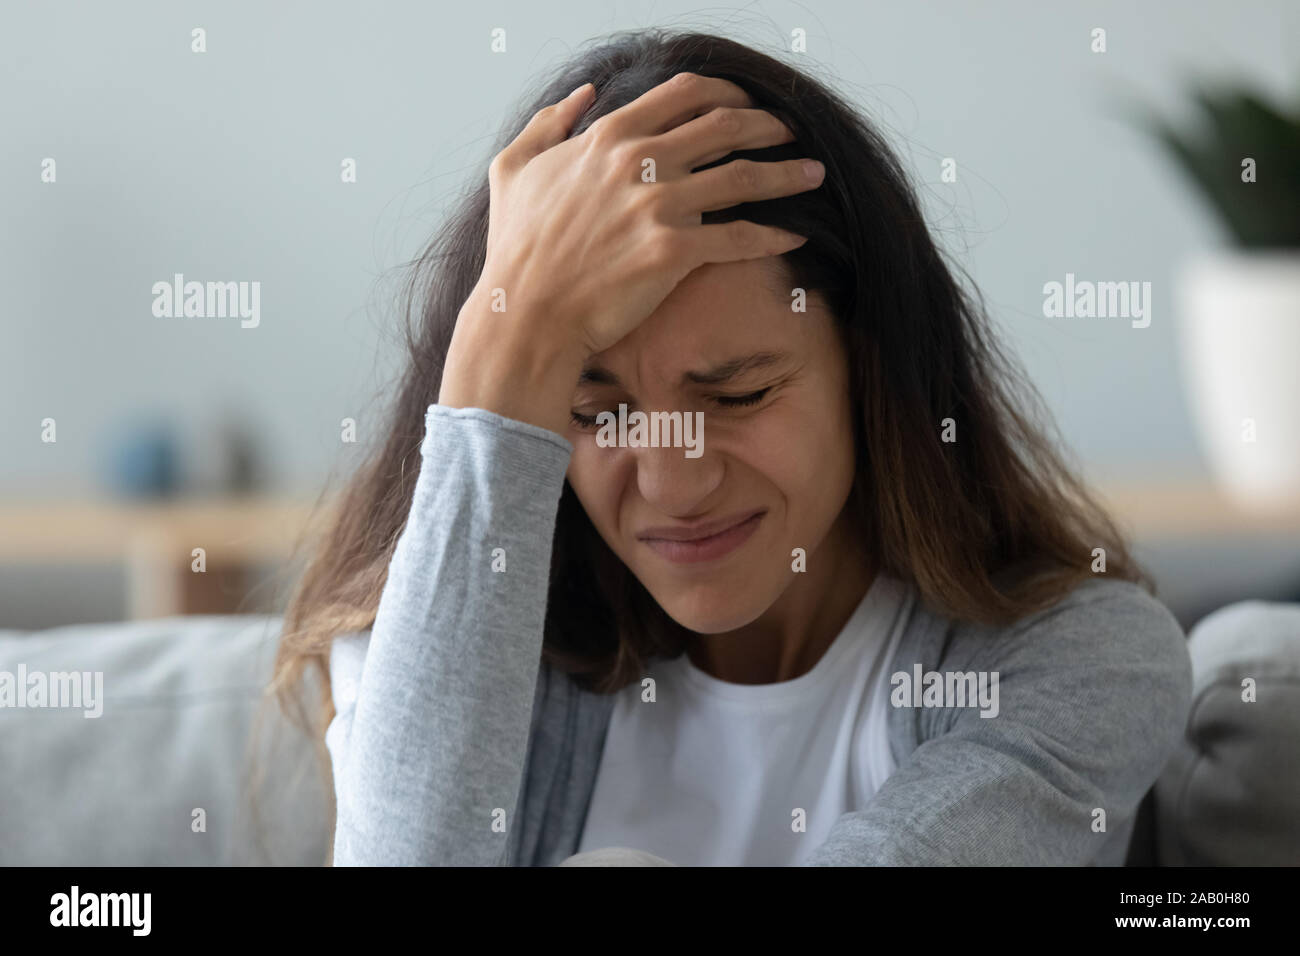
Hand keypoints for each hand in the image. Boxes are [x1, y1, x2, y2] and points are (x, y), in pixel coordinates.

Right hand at [440, 71, 824, 433]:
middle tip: (793, 133)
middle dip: (768, 126)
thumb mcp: (514, 170)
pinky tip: (793, 235)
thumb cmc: (516, 249)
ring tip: (814, 174)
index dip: (728, 93)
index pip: (685, 94)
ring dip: (786, 174)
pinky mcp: (674, 252)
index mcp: (609, 136)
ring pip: (742, 178)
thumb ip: (549, 123)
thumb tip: (583, 95)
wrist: (527, 313)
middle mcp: (640, 162)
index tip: (748, 104)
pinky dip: (772, 235)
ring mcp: (659, 206)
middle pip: (725, 127)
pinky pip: (739, 237)